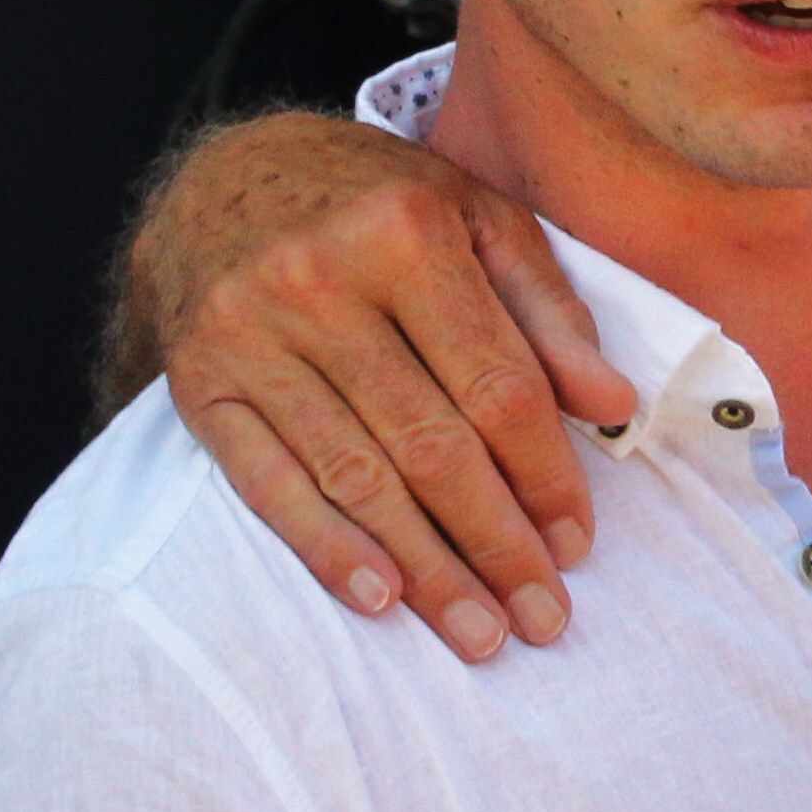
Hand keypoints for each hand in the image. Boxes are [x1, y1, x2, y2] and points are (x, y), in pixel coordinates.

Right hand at [133, 112, 636, 659]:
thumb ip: (549, 312)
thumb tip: (614, 408)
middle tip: (543, 618)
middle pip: (429, 444)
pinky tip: (380, 600)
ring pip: (355, 478)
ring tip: (480, 634)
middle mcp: (319, 282)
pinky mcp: (197, 382)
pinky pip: (266, 484)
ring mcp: (249, 335)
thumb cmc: (378, 202)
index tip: (577, 543)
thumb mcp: (480, 218)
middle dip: (495, 542)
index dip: (545, 474)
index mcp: (404, 233)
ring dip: (425, 569)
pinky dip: (326, 549)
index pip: (496, 383)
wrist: (222, 178)